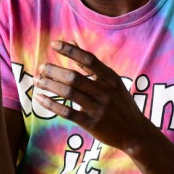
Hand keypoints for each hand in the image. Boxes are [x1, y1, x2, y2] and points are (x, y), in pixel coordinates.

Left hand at [33, 41, 150, 151]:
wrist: (135, 132)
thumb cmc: (121, 103)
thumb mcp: (112, 81)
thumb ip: (90, 64)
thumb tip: (72, 42)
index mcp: (111, 78)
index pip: (89, 60)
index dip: (71, 51)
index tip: (54, 44)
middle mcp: (106, 92)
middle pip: (75, 78)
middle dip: (54, 71)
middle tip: (41, 68)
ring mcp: (99, 108)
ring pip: (69, 94)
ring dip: (50, 85)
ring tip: (37, 81)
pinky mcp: (92, 124)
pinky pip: (68, 113)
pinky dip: (52, 104)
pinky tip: (40, 98)